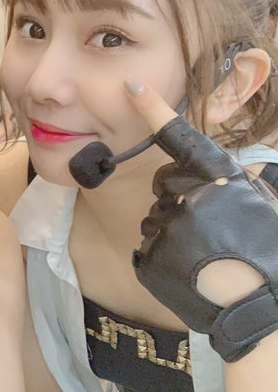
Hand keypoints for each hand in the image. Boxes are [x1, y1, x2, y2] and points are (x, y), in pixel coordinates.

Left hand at [125, 79, 277, 361]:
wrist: (260, 310)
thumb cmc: (267, 254)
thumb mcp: (265, 206)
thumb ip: (246, 182)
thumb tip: (248, 165)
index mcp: (217, 178)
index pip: (179, 136)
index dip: (153, 108)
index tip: (131, 86)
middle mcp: (187, 195)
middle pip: (163, 184)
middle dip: (178, 199)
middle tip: (207, 230)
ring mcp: (164, 225)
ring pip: (154, 218)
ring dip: (172, 232)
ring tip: (201, 256)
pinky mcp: (148, 255)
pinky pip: (146, 247)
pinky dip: (162, 258)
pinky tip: (186, 271)